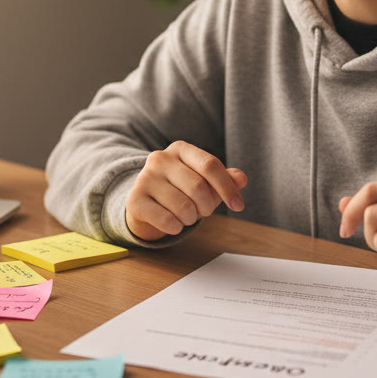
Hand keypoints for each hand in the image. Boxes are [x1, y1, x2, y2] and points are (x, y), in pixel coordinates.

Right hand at [125, 141, 246, 240]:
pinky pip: (167, 221)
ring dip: (191, 219)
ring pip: (184, 207)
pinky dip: (176, 228)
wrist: (146, 203)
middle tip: (202, 211)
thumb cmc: (180, 190)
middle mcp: (160, 159)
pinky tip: (173, 223)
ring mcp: (144, 178)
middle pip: (198, 187)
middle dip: (207, 207)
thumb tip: (241, 179)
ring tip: (185, 215)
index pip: (210, 165)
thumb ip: (224, 179)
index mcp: (180, 149)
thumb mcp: (204, 181)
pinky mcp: (135, 200)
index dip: (228, 188)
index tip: (238, 206)